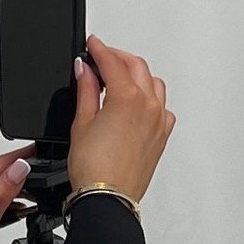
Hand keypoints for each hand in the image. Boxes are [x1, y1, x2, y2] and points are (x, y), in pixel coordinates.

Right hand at [66, 36, 173, 204]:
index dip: (99, 49)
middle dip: (118, 57)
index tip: (91, 44)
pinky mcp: (162, 136)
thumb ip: (86, 90)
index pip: (113, 62)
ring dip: (137, 74)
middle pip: (136, 66)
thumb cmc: (95, 169)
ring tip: (118, 78)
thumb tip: (85, 69)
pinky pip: (162, 106)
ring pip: (153, 83)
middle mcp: (149, 106)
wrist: (108, 198)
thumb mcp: (81, 122)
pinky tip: (135, 103)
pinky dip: (150, 97)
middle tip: (101, 57)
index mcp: (128, 98)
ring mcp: (159, 121)